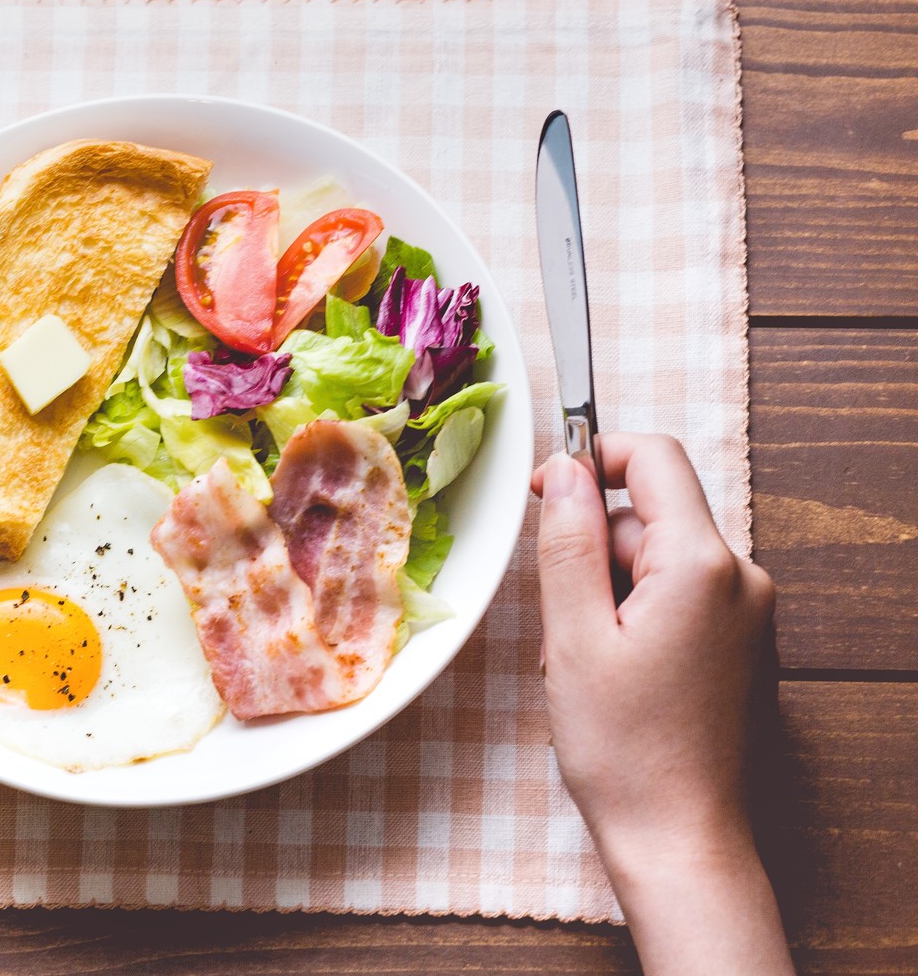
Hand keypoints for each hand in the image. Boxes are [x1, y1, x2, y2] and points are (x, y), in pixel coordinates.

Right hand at [534, 433, 792, 975]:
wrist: (680, 837)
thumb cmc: (624, 749)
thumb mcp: (573, 636)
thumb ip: (568, 542)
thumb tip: (561, 471)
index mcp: (703, 566)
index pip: (653, 458)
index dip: (591, 456)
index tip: (543, 488)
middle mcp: (742, 578)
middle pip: (653, 512)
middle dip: (596, 543)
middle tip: (562, 615)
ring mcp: (751, 611)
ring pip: (663, 555)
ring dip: (613, 584)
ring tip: (588, 655)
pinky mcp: (744, 640)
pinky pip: (681, 592)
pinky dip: (638, 610)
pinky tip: (616, 667)